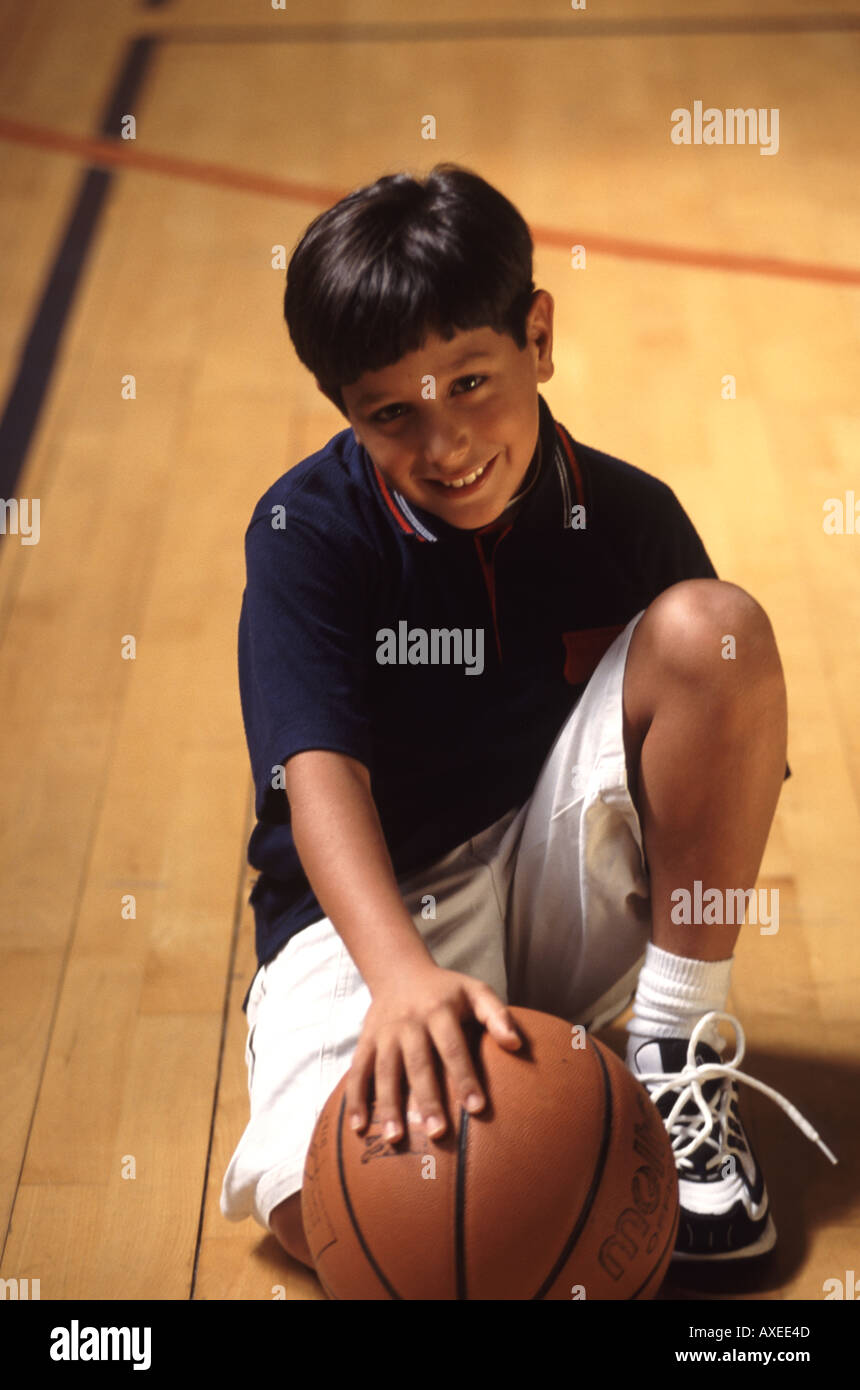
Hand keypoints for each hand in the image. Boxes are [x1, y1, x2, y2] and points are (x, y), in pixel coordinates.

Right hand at [345, 963, 520, 1142]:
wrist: (399, 970)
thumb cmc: (446, 990)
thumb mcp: (475, 991)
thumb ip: (497, 1015)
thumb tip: (516, 1044)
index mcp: (439, 1010)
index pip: (453, 1047)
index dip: (465, 1077)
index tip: (477, 1108)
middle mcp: (409, 1022)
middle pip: (418, 1064)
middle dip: (427, 1099)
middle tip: (438, 1133)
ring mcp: (384, 1032)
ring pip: (385, 1071)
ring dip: (388, 1105)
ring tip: (395, 1138)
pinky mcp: (366, 1040)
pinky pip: (358, 1070)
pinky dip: (355, 1098)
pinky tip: (358, 1126)